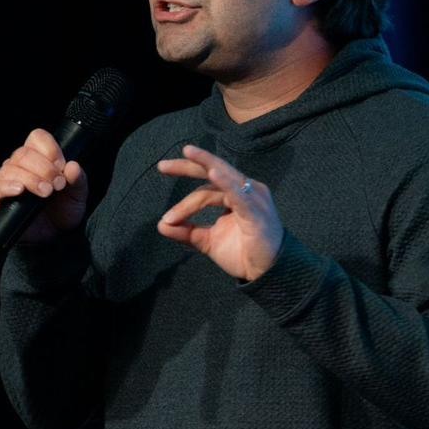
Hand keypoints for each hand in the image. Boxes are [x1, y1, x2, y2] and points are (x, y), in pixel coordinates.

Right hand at [0, 128, 88, 243]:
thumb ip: (78, 179)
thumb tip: (73, 166)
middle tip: (57, 184)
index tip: (61, 165)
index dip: (49, 148)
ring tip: (46, 192)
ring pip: (9, 168)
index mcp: (40, 158)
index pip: (36, 138)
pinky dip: (7, 187)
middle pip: (23, 153)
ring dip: (30, 179)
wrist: (56, 237)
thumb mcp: (78, 194)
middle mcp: (22, 167)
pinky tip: (20, 191)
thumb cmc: (63, 211)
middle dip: (44, 168)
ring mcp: (9, 182)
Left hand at [155, 144, 283, 281]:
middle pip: (215, 170)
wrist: (267, 274)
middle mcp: (246, 190)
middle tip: (163, 165)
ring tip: (187, 154)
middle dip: (189, 164)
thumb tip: (161, 225)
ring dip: (204, 166)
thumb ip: (187, 232)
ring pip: (223, 179)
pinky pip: (240, 195)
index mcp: (235, 194)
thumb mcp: (209, 241)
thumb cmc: (244, 254)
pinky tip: (213, 174)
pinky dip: (227, 183)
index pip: (207, 184)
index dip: (184, 189)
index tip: (164, 203)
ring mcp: (253, 199)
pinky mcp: (257, 212)